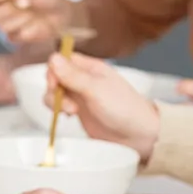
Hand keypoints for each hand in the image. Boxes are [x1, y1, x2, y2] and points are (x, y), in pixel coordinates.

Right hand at [0, 0, 76, 44]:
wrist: (62, 14)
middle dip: (9, 10)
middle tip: (26, 3)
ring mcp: (6, 26)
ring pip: (3, 27)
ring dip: (22, 19)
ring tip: (34, 13)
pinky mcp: (15, 38)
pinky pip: (16, 36)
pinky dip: (30, 29)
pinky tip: (38, 24)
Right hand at [44, 52, 159, 160]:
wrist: (139, 136)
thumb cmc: (125, 109)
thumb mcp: (96, 90)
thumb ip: (73, 75)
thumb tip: (54, 57)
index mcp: (90, 68)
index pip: (62, 59)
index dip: (54, 70)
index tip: (56, 84)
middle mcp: (84, 79)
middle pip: (55, 75)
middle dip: (54, 88)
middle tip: (65, 100)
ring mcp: (80, 95)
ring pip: (55, 91)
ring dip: (56, 101)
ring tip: (71, 111)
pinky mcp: (79, 110)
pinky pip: (59, 105)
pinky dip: (58, 109)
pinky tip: (69, 115)